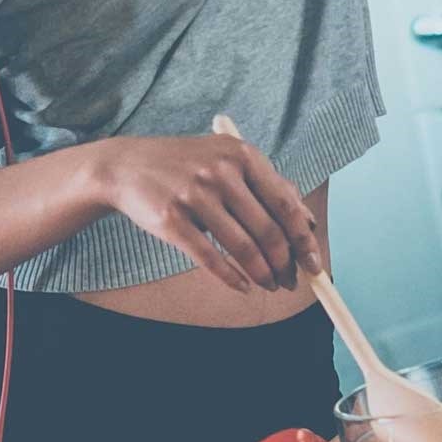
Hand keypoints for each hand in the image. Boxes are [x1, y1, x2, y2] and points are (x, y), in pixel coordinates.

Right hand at [93, 123, 322, 293]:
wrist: (127, 166)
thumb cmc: (186, 166)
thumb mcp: (227, 160)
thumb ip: (268, 184)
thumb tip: (307, 222)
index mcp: (241, 154)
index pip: (285, 204)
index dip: (304, 239)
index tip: (315, 264)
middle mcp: (219, 171)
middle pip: (267, 229)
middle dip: (284, 264)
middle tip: (290, 283)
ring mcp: (194, 195)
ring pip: (242, 247)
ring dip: (262, 274)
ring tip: (269, 286)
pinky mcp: (171, 219)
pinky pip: (210, 258)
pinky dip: (231, 278)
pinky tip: (243, 287)